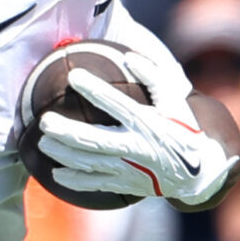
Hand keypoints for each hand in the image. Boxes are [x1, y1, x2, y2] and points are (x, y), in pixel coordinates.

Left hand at [35, 55, 237, 205]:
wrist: (197, 172)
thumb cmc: (182, 128)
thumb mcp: (176, 100)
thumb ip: (154, 76)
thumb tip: (128, 55)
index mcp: (149, 124)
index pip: (117, 104)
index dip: (94, 90)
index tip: (73, 76)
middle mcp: (136, 148)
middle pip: (94, 140)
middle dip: (66, 131)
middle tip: (45, 120)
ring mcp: (129, 169)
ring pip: (89, 163)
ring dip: (63, 153)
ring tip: (43, 142)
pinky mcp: (124, 185)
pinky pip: (94, 184)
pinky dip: (74, 180)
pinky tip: (54, 173)